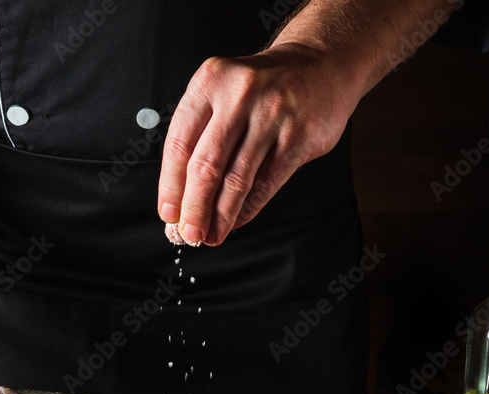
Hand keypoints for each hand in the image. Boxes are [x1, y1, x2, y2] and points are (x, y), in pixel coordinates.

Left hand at [157, 43, 357, 245]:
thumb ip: (201, 132)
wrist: (320, 63)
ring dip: (221, 215)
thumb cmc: (263, 85)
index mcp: (210, 82)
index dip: (170, 186)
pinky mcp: (298, 136)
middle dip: (194, 208)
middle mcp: (239, 95)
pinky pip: (267, 182)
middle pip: (205, 166)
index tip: (169, 213)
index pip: (179, 144)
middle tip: (188, 234)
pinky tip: (237, 221)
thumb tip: (181, 193)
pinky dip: (248, 208)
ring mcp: (272, 115)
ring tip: (211, 235)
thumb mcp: (223, 90)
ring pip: (237, 179)